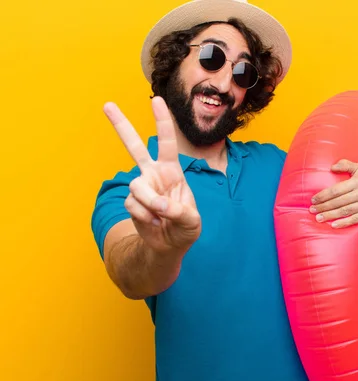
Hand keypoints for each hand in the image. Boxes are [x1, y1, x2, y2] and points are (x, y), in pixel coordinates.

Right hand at [103, 96, 200, 254]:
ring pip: (136, 185)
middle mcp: (153, 174)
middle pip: (134, 147)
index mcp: (172, 171)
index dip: (162, 122)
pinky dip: (145, 216)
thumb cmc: (185, 228)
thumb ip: (179, 211)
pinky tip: (153, 222)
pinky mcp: (131, 202)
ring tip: (160, 216)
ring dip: (149, 203)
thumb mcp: (192, 221)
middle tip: (107, 105)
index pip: (167, 142)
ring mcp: (141, 188)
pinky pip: (133, 205)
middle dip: (121, 126)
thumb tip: (157, 204)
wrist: (169, 245)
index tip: (157, 100)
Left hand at [309, 159, 357, 228]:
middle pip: (339, 201)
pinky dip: (344, 223)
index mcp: (357, 181)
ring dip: (330, 215)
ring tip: (318, 218)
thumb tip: (332, 167)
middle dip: (324, 206)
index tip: (313, 199)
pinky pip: (355, 219)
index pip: (336, 189)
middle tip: (312, 210)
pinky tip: (333, 225)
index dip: (324, 195)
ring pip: (345, 211)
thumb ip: (346, 165)